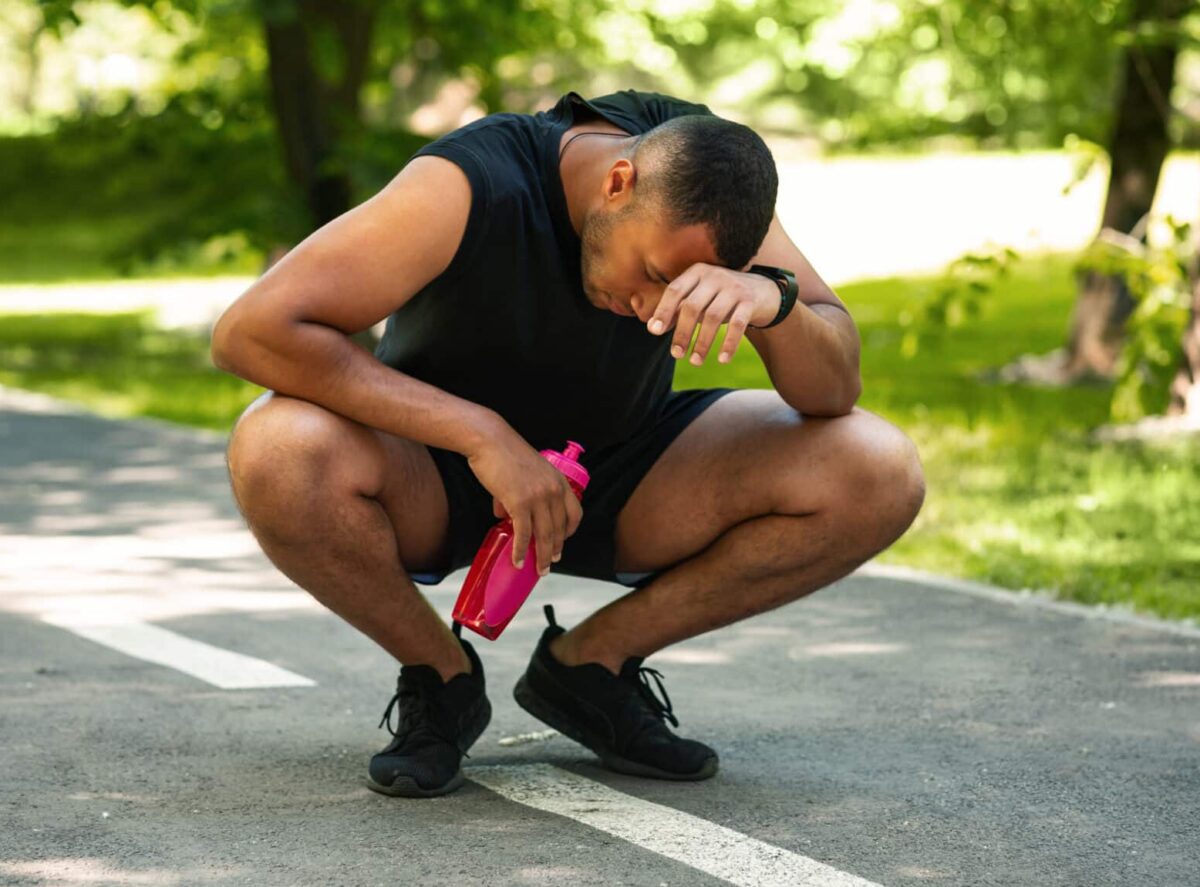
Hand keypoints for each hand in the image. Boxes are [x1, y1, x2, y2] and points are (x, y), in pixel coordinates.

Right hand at [465, 427, 582, 574]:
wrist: (490, 441)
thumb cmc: (504, 453)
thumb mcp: (525, 473)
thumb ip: (522, 495)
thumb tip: (505, 516)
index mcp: (559, 481)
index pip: (574, 512)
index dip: (570, 531)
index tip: (564, 541)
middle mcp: (553, 491)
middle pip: (560, 528)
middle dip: (555, 549)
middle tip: (550, 563)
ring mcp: (538, 498)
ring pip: (545, 535)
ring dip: (542, 556)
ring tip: (539, 569)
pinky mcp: (520, 503)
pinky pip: (524, 534)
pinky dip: (521, 550)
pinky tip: (518, 560)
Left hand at [645, 264, 779, 364]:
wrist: (762, 291)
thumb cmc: (721, 298)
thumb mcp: (699, 298)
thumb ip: (676, 310)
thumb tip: (652, 327)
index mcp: (697, 272)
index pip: (676, 290)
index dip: (664, 310)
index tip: (655, 331)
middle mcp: (715, 276)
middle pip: (692, 306)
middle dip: (682, 332)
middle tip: (676, 355)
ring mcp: (734, 287)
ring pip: (713, 317)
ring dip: (702, 342)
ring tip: (695, 361)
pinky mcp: (750, 301)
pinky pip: (738, 324)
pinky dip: (729, 344)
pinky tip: (722, 360)